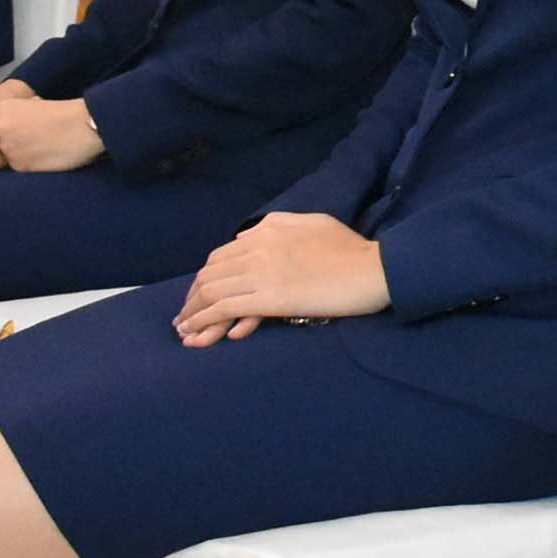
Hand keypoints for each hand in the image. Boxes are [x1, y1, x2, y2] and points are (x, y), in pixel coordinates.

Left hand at [0, 94, 105, 172]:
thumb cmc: (67, 116)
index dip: (14, 133)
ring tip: (46, 146)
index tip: (33, 130)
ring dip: (22, 158)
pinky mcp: (18, 165)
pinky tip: (49, 155)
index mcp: (1, 108)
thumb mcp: (33, 107)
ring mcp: (7, 147)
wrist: (86, 125)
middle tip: (39, 139)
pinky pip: (19, 170)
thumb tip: (7, 137)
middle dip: (14, 147)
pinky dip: (32, 166)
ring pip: (6, 160)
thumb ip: (14, 120)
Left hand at [172, 213, 387, 345]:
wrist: (373, 269)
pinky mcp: (269, 298)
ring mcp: (262, 272)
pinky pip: (224, 309)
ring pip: (211, 292)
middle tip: (184, 317)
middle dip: (192, 297)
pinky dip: (204, 322)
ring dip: (191, 313)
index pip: (222, 255)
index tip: (200, 294)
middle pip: (210, 274)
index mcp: (268, 230)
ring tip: (183, 331)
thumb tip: (249, 236)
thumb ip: (281, 224)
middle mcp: (258, 248)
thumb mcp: (315, 222)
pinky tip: (196, 335)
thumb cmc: (352, 249)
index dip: (206, 277)